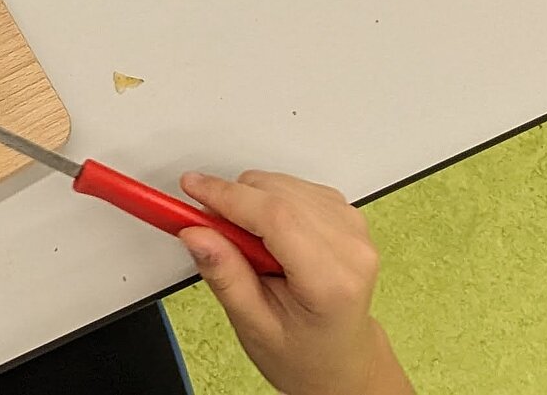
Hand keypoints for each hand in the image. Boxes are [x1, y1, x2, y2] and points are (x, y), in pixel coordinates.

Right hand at [179, 171, 414, 394]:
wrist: (340, 359)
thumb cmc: (303, 352)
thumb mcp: (253, 325)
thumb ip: (224, 275)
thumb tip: (196, 233)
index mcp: (330, 282)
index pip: (276, 217)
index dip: (227, 195)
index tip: (192, 189)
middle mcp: (351, 250)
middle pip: (279, 193)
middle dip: (233, 199)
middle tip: (210, 228)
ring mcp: (355, 231)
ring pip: (286, 185)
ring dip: (253, 201)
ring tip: (247, 245)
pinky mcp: (349, 218)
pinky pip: (298, 188)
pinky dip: (272, 200)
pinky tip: (268, 234)